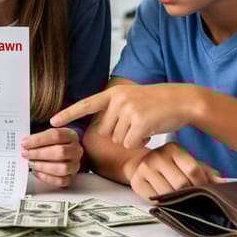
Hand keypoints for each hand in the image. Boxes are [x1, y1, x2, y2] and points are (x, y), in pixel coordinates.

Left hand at [21, 128, 82, 187]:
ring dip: (43, 166)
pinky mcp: (71, 177)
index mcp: (71, 136)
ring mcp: (75, 165)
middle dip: (39, 153)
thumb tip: (25, 142)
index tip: (25, 143)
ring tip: (31, 163)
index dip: (39, 139)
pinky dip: (46, 177)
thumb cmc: (54, 144)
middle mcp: (76, 151)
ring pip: (62, 168)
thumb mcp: (48, 136)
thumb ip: (38, 138)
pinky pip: (61, 181)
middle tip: (26, 154)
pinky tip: (37, 172)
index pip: (56, 135)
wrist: (64, 154)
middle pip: (60, 152)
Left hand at [51, 84, 200, 148]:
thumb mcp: (133, 99)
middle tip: (137, 123)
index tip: (52, 121)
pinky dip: (140, 142)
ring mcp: (128, 110)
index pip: (86, 104)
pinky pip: (130, 143)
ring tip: (146, 125)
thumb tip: (100, 130)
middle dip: (119, 134)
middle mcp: (118, 99)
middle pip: (105, 131)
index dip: (68, 114)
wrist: (184, 101)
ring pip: (117, 139)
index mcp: (114, 93)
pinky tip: (150, 132)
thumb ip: (115, 109)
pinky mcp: (139, 122)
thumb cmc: (158, 104)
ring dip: (131, 138)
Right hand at [127, 143, 224, 201]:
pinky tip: (166, 200)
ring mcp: (145, 168)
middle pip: (181, 183)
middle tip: (192, 198)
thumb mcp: (188, 164)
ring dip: (176, 201)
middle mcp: (158, 156)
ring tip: (179, 200)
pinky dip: (162, 204)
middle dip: (189, 194)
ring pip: (167, 193)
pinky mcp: (137, 181)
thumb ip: (206, 172)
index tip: (204, 191)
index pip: (192, 169)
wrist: (140, 163)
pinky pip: (154, 199)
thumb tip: (222, 183)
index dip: (201, 184)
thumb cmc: (169, 165)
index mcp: (174, 149)